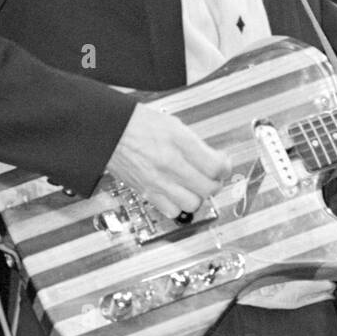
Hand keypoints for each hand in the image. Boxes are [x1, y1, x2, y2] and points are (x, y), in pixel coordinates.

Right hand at [107, 102, 231, 218]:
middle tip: (213, 177)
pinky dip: (178, 206)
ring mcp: (157, 181)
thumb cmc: (139, 124)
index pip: (216, 166)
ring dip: (198, 196)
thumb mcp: (174, 124)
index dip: (226, 167)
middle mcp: (169, 163)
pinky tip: (177, 194)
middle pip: (208, 188)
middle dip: (215, 183)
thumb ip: (195, 144)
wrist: (110, 131)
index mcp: (179, 142)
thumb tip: (214, 158)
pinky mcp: (146, 192)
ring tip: (195, 187)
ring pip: (192, 204)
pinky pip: (171, 211)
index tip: (224, 164)